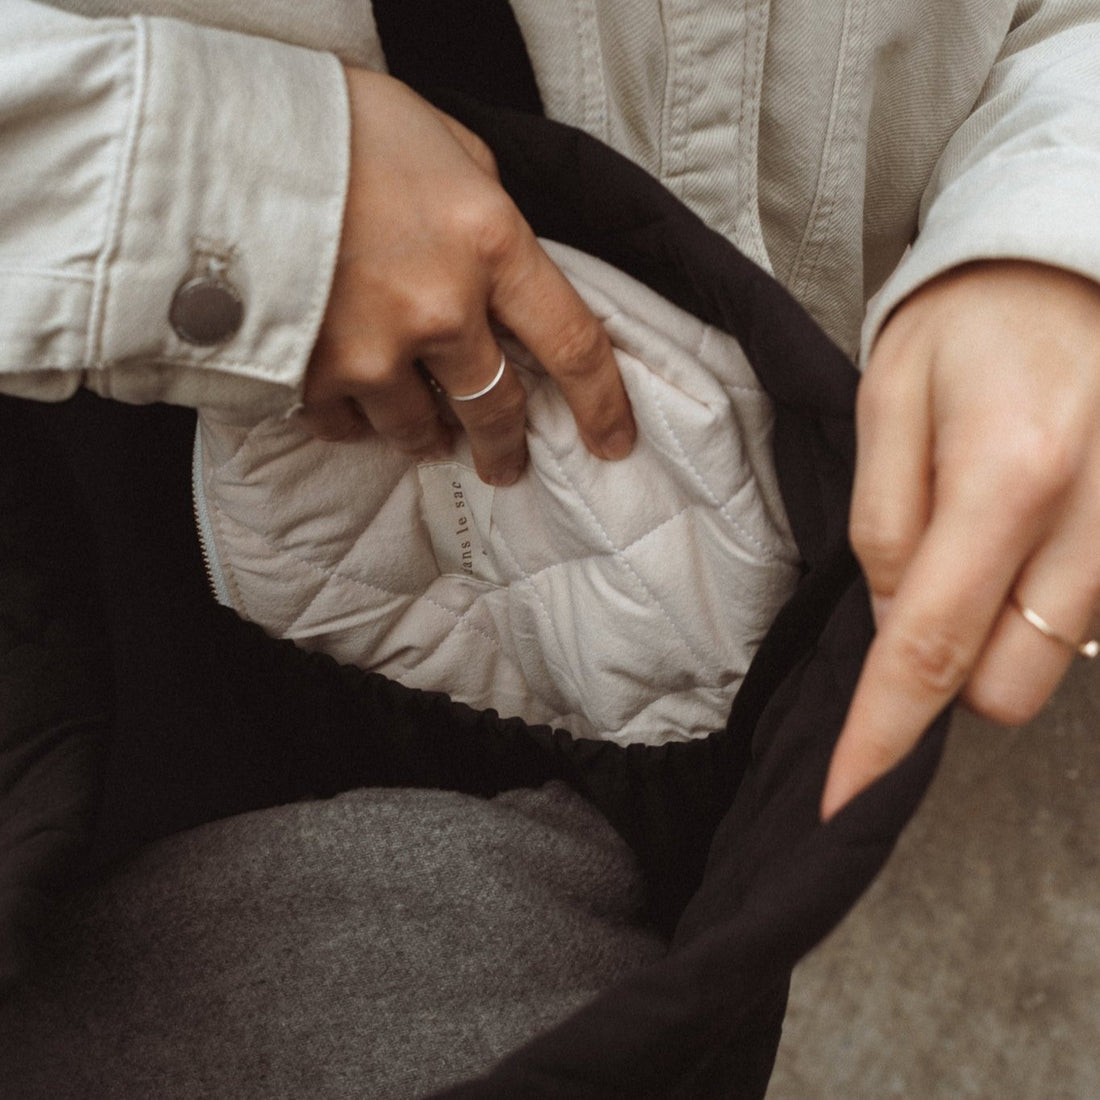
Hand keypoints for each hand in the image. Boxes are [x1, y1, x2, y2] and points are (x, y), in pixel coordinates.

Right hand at [301, 68, 634, 484]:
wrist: (209, 137)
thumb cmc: (332, 125)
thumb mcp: (441, 144)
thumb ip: (484, 209)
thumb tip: (496, 261)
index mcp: (488, 242)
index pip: (572, 342)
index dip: (601, 403)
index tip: (612, 442)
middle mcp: (442, 309)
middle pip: (497, 406)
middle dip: (505, 444)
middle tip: (504, 462)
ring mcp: (374, 351)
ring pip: (419, 429)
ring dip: (429, 436)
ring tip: (427, 434)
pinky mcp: (311, 377)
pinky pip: (346, 427)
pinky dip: (355, 420)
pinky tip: (353, 402)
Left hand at [822, 261, 1099, 818]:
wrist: (1085, 260)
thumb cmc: (975, 323)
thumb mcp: (890, 401)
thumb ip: (884, 522)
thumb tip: (892, 624)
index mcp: (1008, 478)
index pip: (928, 646)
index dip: (881, 734)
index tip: (843, 796)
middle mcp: (1095, 522)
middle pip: (1007, 687)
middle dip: (950, 674)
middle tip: (927, 590)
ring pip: (1059, 661)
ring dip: (1004, 632)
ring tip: (987, 532)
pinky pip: (1098, 620)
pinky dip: (1050, 604)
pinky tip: (1034, 533)